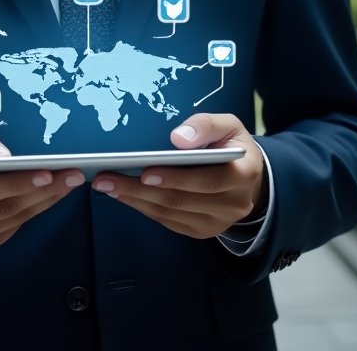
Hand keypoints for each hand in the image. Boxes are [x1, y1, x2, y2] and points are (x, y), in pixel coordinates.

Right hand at [0, 121, 84, 253]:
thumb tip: (2, 156)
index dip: (13, 183)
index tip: (44, 171)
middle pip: (1, 207)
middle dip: (39, 189)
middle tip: (71, 174)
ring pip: (12, 217)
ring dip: (45, 198)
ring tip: (71, 180)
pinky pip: (16, 225)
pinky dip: (39, 207)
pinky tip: (56, 191)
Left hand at [89, 113, 265, 238]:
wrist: (249, 177)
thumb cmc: (232, 144)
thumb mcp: (229, 125)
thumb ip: (206, 126)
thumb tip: (178, 138)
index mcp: (242, 175)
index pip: (206, 180)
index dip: (175, 178)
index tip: (145, 172)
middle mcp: (232, 205)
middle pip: (180, 200)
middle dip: (140, 189)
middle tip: (107, 178)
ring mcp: (216, 222)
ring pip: (170, 213)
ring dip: (135, 200)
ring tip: (106, 184)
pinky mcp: (201, 230)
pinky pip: (168, 220)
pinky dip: (143, 207)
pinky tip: (122, 194)